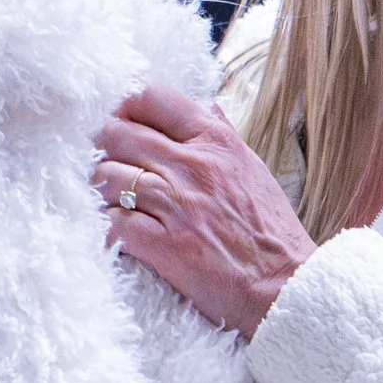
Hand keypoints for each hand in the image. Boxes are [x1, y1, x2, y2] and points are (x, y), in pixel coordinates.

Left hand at [93, 85, 315, 338]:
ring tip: (105, 197)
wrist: (285, 285)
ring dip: (98, 186)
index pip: (151, 97)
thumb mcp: (253, 168)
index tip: (118, 120)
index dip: (122, 105)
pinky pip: (112, 222)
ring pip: (107, 176)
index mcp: (215, 141)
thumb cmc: (271, 231)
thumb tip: (206, 106)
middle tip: (96, 158)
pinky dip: (104, 225)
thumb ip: (224, 135)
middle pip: (118, 133)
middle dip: (99, 144)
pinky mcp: (164, 245)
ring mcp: (177, 205)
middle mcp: (194, 166)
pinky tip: (112, 229)